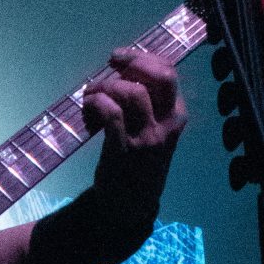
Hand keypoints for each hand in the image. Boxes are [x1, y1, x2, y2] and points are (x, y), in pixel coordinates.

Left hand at [80, 44, 186, 211]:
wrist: (130, 205)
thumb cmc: (138, 162)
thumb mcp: (154, 131)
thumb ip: (147, 104)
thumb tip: (120, 70)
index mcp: (175, 116)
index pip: (169, 73)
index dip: (142, 58)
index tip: (119, 59)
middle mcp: (167, 124)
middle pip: (160, 76)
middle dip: (133, 62)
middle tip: (110, 66)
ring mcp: (147, 137)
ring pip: (131, 92)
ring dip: (105, 86)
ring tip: (92, 97)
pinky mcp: (124, 148)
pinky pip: (111, 113)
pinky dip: (96, 104)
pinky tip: (88, 112)